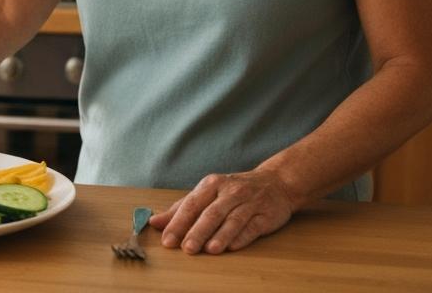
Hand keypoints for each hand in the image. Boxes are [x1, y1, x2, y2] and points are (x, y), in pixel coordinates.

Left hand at [148, 170, 297, 253]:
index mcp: (211, 184)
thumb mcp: (206, 193)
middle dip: (197, 231)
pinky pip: (252, 226)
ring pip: (232, 220)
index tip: (167, 240)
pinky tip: (232, 247)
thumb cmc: (233, 190)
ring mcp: (249, 202)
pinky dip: (242, 237)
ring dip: (220, 235)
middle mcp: (230, 192)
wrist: (276, 183)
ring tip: (209, 249)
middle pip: (211, 213)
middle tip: (186, 248)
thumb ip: (181, 208)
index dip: (178, 223)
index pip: (191, 204)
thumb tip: (155, 222)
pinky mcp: (266, 215)